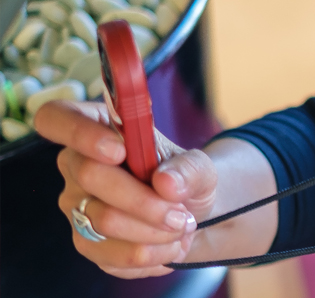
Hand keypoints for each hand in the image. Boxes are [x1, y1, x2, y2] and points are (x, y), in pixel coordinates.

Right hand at [34, 100, 217, 278]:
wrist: (189, 216)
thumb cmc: (185, 179)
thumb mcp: (201, 166)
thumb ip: (190, 168)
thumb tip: (165, 183)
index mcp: (98, 128)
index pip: (57, 117)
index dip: (80, 132)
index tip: (118, 149)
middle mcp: (77, 166)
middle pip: (90, 175)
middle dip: (143, 198)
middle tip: (180, 212)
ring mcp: (76, 206)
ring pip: (104, 220)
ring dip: (154, 229)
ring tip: (182, 225)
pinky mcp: (86, 242)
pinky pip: (112, 254)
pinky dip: (153, 252)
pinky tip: (170, 243)